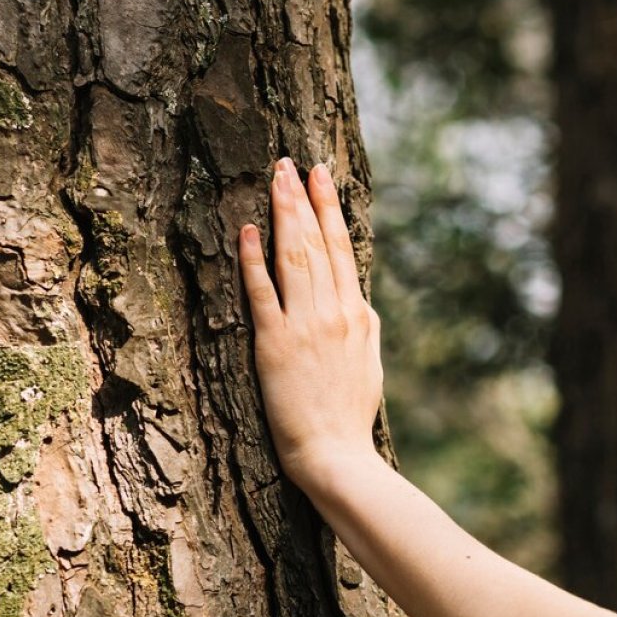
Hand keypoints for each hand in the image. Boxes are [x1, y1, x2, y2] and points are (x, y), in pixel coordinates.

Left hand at [238, 157, 383, 487]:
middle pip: (316, 242)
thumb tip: (358, 298)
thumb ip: (362, 325)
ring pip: (293, 258)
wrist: (337, 454)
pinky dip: (254, 260)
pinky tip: (247, 231)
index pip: (342, 247)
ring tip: (274, 180)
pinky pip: (262, 294)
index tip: (319, 174)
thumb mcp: (369, 362)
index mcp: (356, 313)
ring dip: (282, 215)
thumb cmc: (350, 415)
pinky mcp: (274, 345)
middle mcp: (333, 311)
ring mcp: (304, 325)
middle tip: (288, 161)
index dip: (329, 207)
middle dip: (300, 198)